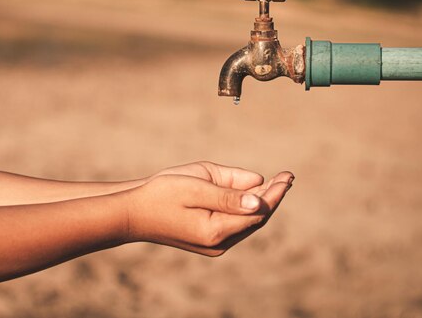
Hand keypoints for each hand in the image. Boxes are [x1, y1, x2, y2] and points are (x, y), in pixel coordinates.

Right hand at [125, 162, 293, 255]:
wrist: (133, 214)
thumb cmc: (161, 193)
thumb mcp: (195, 184)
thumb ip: (228, 191)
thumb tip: (259, 198)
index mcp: (216, 230)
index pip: (258, 211)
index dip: (275, 193)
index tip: (288, 176)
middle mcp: (218, 244)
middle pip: (256, 219)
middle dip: (272, 197)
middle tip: (287, 176)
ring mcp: (213, 246)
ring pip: (246, 222)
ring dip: (260, 203)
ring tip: (276, 183)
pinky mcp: (208, 242)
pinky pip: (235, 224)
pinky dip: (245, 209)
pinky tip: (252, 194)